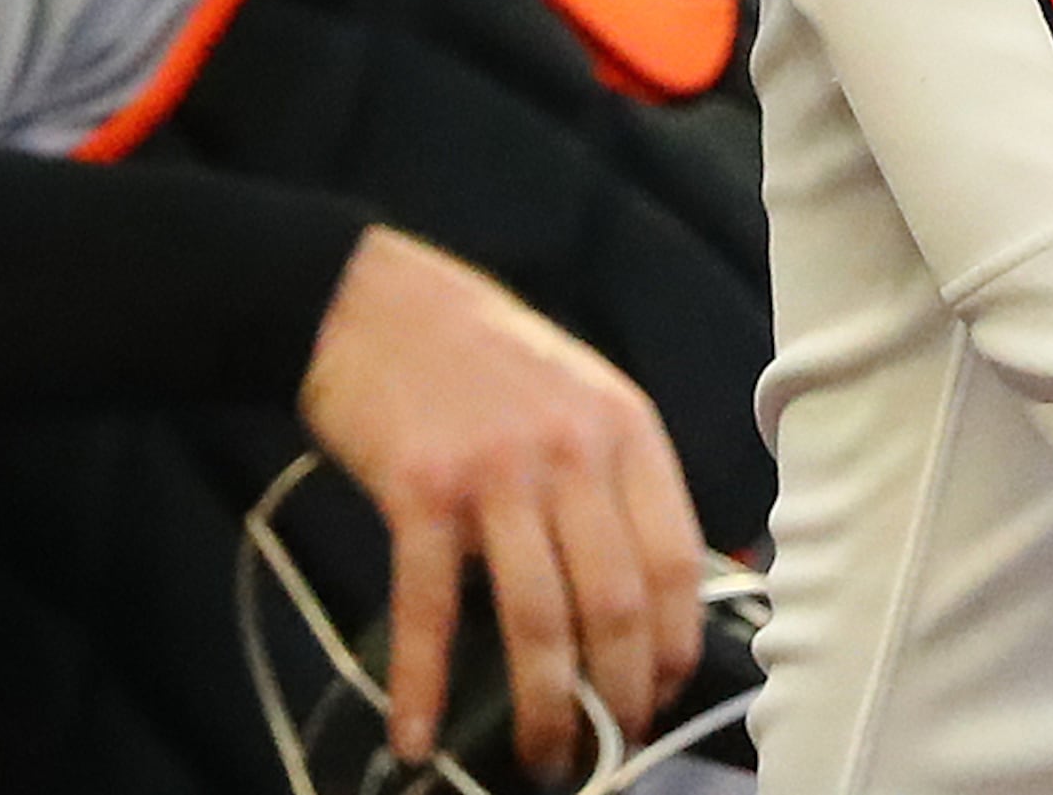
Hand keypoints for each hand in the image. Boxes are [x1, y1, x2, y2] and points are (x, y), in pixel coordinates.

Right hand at [300, 223, 704, 774]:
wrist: (378, 303)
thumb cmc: (484, 358)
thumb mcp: (577, 397)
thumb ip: (614, 480)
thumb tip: (650, 597)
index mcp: (623, 426)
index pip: (675, 558)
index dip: (674, 645)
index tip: (661, 697)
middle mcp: (571, 447)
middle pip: (615, 602)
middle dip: (617, 696)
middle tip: (606, 749)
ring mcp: (496, 469)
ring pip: (539, 618)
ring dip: (544, 709)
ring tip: (541, 760)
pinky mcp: (420, 490)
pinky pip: (427, 610)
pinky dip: (422, 686)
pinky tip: (417, 737)